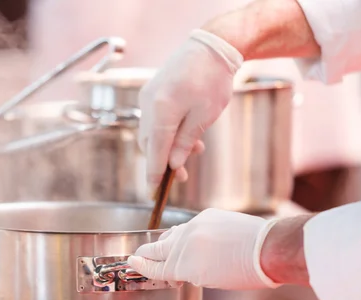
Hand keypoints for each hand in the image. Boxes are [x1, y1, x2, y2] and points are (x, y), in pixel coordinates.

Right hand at [127, 209, 279, 289]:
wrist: (268, 247)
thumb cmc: (245, 272)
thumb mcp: (211, 280)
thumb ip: (188, 272)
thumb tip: (178, 264)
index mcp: (185, 266)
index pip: (156, 267)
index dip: (142, 267)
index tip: (132, 263)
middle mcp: (185, 244)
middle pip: (156, 248)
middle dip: (145, 254)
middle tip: (138, 257)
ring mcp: (194, 227)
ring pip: (170, 235)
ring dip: (166, 243)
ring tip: (166, 250)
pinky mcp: (205, 215)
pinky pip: (188, 226)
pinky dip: (186, 234)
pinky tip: (191, 239)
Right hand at [138, 29, 242, 186]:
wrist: (211, 46)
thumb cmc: (213, 80)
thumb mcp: (204, 116)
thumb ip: (185, 141)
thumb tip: (173, 164)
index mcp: (162, 111)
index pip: (155, 151)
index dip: (154, 174)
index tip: (153, 192)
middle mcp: (148, 104)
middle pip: (149, 144)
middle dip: (163, 162)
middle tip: (182, 176)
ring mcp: (147, 97)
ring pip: (151, 133)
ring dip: (167, 146)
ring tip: (194, 150)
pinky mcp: (151, 92)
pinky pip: (153, 120)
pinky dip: (166, 132)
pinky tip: (185, 134)